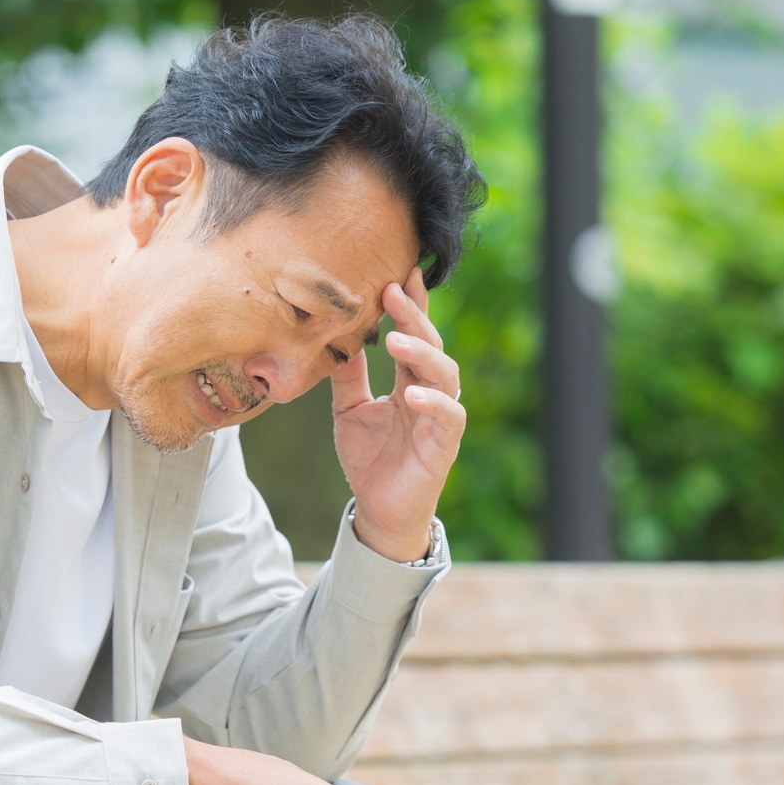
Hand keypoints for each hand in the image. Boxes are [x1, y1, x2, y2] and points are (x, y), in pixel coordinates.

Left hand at [329, 270, 465, 561]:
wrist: (378, 510)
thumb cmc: (370, 459)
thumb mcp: (348, 409)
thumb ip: (347, 374)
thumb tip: (335, 334)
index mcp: (408, 381)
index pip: (414, 335)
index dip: (410, 306)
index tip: (398, 274)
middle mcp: (429, 393)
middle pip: (430, 345)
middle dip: (415, 317)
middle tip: (392, 291)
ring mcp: (440, 417)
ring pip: (444, 374)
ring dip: (422, 354)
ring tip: (397, 340)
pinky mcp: (444, 445)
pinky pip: (449, 417)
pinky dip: (433, 403)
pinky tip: (411, 394)